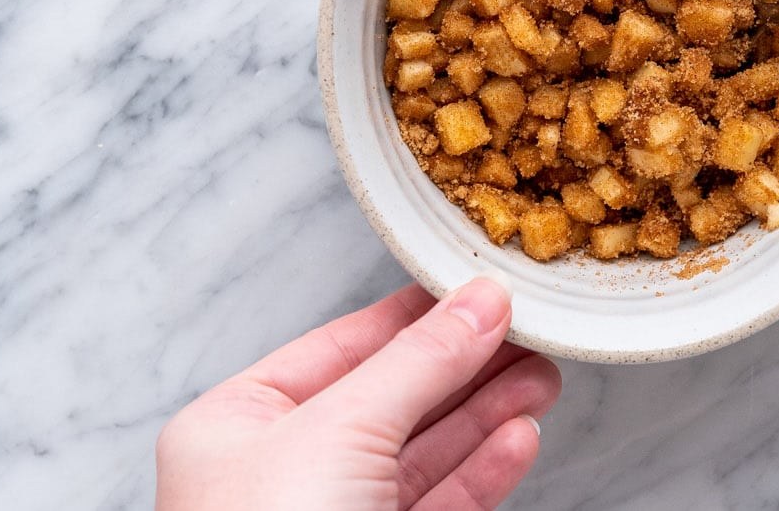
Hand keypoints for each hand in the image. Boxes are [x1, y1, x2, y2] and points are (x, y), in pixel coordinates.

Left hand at [155, 277, 560, 510]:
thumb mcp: (341, 431)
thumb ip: (418, 362)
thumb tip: (478, 301)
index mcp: (238, 425)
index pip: (343, 345)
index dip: (417, 315)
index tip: (480, 290)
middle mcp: (281, 473)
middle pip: (394, 397)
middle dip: (467, 365)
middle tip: (529, 332)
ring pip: (424, 453)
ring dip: (487, 414)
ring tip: (540, 379)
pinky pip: (438, 505)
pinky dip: (483, 471)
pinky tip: (517, 438)